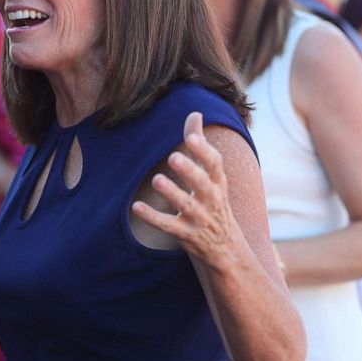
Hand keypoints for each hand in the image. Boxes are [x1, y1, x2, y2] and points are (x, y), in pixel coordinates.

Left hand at [131, 112, 241, 267]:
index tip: (192, 137)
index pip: (215, 164)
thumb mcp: (212, 176)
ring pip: (186, 205)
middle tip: (174, 157)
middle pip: (203, 184)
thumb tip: (195, 112)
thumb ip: (199, 145)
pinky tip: (136, 208)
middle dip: (190, 171)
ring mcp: (199, 219)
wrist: (225, 248)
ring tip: (157, 180)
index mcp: (217, 182)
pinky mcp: (186, 235)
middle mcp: (211, 200)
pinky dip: (152, 217)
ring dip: (172, 193)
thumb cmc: (213, 202)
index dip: (204, 151)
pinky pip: (168, 226)